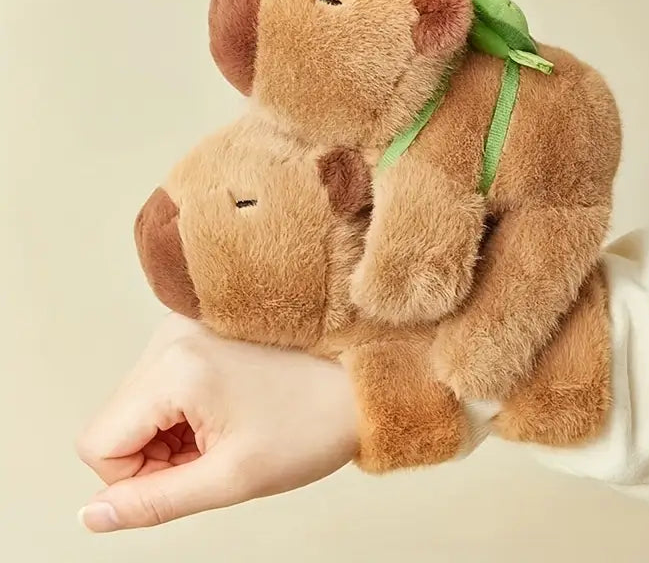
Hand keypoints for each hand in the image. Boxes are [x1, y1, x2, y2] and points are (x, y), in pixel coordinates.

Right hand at [76, 312, 357, 531]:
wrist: (361, 380)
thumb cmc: (312, 424)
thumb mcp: (231, 478)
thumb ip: (153, 502)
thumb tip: (93, 516)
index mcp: (176, 366)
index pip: (98, 442)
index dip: (133, 478)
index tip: (189, 474)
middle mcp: (172, 334)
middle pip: (117, 419)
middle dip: (154, 453)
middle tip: (213, 455)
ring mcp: (186, 325)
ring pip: (138, 403)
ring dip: (168, 432)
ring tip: (225, 431)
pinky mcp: (201, 326)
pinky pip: (162, 381)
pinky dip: (182, 410)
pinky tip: (226, 411)